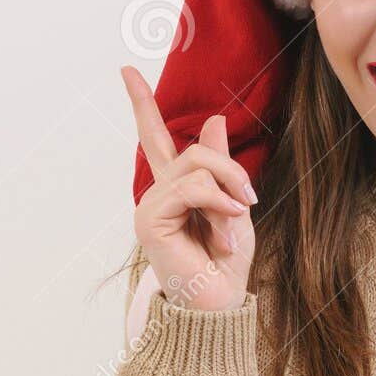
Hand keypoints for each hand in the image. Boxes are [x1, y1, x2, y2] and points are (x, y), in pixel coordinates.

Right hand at [122, 65, 256, 311]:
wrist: (218, 304)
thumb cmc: (226, 264)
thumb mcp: (234, 205)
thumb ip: (220, 166)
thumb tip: (213, 120)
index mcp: (174, 189)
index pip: (153, 138)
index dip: (141, 103)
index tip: (126, 70)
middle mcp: (157, 194)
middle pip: (194, 150)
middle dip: (230, 169)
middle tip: (249, 199)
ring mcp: (150, 206)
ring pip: (197, 165)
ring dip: (229, 189)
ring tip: (236, 219)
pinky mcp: (149, 219)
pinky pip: (191, 187)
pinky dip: (218, 201)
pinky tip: (226, 225)